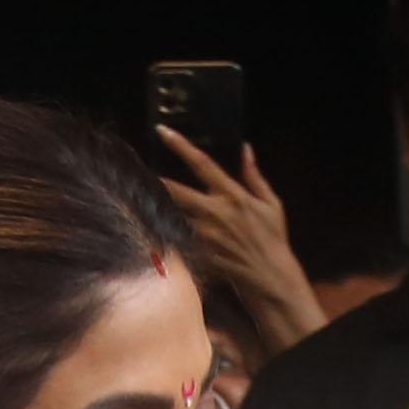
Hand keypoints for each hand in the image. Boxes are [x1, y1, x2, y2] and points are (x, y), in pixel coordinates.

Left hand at [145, 128, 324, 348]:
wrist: (271, 277)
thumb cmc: (273, 239)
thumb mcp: (271, 204)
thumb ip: (254, 176)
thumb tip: (246, 148)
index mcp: (233, 195)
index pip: (202, 164)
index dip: (181, 145)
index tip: (162, 131)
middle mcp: (216, 212)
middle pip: (176, 191)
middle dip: (155, 180)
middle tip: (136, 170)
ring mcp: (206, 235)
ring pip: (172, 216)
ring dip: (155, 206)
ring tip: (135, 196)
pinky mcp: (200, 254)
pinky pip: (177, 241)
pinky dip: (163, 234)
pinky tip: (148, 229)